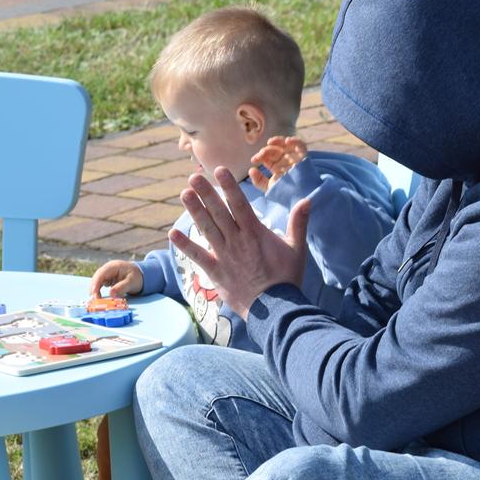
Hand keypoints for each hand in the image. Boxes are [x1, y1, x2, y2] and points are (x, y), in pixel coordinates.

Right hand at [90, 260, 142, 297]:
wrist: (141, 275)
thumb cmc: (137, 277)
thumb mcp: (131, 283)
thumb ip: (122, 288)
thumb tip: (111, 294)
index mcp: (113, 266)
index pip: (101, 274)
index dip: (96, 284)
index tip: (94, 294)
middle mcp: (107, 268)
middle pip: (96, 278)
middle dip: (94, 289)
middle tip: (94, 300)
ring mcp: (106, 273)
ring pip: (96, 281)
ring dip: (94, 290)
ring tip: (96, 301)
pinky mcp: (107, 278)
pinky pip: (99, 284)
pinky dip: (98, 291)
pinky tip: (98, 297)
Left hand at [169, 167, 309, 314]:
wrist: (275, 309)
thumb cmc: (287, 278)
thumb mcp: (297, 249)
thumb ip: (298, 223)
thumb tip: (307, 200)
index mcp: (255, 233)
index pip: (240, 204)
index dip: (229, 186)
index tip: (219, 170)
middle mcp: (237, 241)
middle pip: (219, 212)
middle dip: (206, 193)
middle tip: (193, 178)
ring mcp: (225, 256)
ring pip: (207, 228)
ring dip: (195, 211)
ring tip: (184, 194)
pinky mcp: (216, 272)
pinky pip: (197, 256)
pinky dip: (185, 245)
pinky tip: (172, 233)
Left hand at [248, 136, 308, 191]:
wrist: (298, 198)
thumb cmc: (284, 192)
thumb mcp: (269, 187)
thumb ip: (258, 180)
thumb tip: (251, 170)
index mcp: (276, 166)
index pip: (267, 157)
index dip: (260, 156)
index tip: (254, 160)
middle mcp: (284, 160)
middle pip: (275, 150)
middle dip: (266, 150)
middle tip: (260, 155)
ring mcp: (294, 158)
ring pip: (286, 145)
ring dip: (278, 141)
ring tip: (270, 142)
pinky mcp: (304, 157)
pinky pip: (301, 146)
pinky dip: (295, 141)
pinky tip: (287, 141)